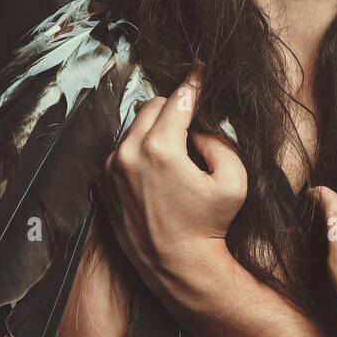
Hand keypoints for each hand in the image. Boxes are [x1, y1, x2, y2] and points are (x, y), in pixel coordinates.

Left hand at [99, 70, 246, 298]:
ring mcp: (111, 169)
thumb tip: (198, 126)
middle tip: (192, 122)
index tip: (199, 70)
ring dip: (155, 129)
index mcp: (160, 149)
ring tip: (176, 152)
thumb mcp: (233, 180)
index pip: (178, 99)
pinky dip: (138, 150)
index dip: (193, 83)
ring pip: (134, 127)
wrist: (178, 266)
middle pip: (152, 106)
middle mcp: (129, 154)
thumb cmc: (209, 225)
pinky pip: (121, 150)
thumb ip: (218, 141)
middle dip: (173, 108)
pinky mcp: (103, 184)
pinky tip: (157, 170)